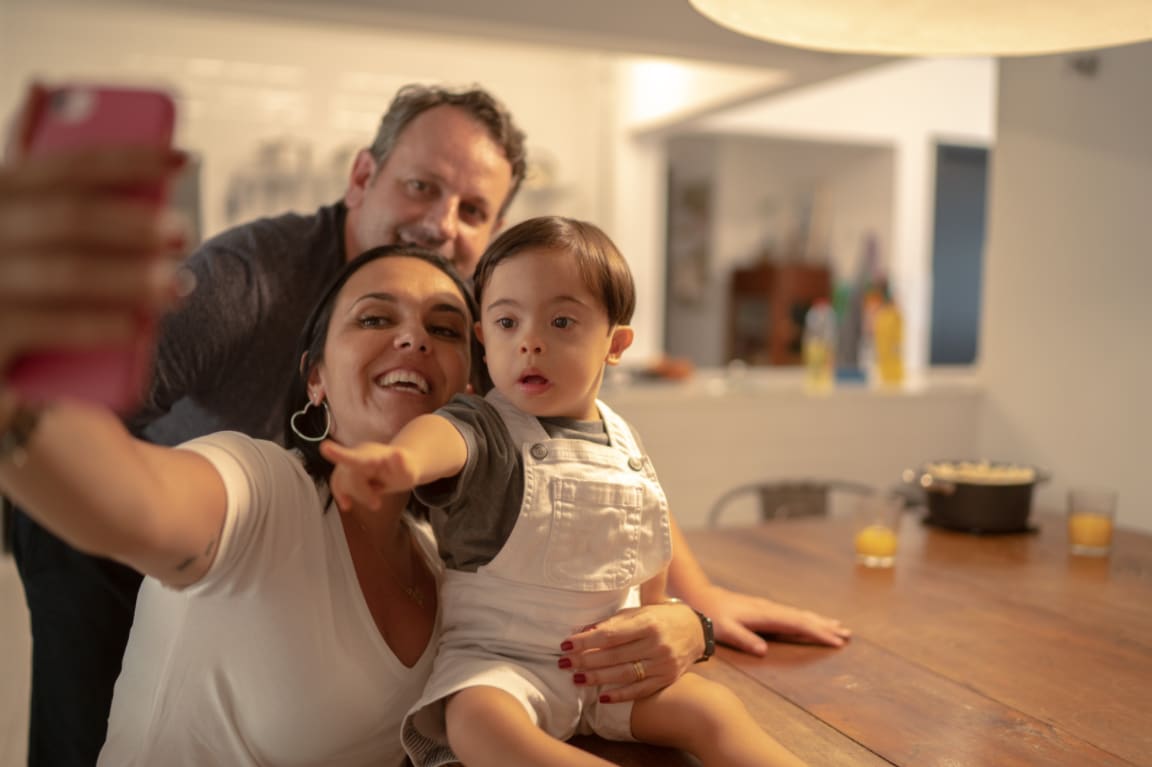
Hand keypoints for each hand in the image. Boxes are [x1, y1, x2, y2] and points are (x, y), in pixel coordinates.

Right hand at [0, 128, 187, 370]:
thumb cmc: (8, 274)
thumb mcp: (16, 217)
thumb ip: (38, 175)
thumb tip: (53, 96)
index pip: (68, 166)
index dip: (129, 159)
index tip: (183, 158)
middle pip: (71, 218)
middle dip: (135, 224)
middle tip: (183, 233)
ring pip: (67, 272)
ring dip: (130, 278)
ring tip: (176, 287)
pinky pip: (48, 326)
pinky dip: (97, 325)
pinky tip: (137, 327)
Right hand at [320, 440, 419, 511]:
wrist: (401, 467)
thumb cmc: (405, 470)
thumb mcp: (409, 471)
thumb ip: (403, 465)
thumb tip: (398, 453)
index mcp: (372, 455)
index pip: (354, 457)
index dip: (338, 454)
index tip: (324, 448)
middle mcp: (357, 454)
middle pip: (348, 477)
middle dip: (361, 493)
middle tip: (377, 504)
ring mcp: (350, 462)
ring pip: (342, 481)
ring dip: (356, 494)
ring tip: (375, 501)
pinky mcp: (346, 470)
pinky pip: (337, 483)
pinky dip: (341, 494)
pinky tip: (347, 505)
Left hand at [558, 601, 701, 702]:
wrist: (695, 630)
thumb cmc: (660, 617)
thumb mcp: (639, 612)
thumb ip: (613, 622)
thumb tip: (583, 632)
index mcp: (648, 622)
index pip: (610, 634)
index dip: (586, 641)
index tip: (566, 645)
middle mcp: (657, 644)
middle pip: (614, 656)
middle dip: (586, 660)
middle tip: (564, 663)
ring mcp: (663, 663)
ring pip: (624, 674)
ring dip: (598, 678)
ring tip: (576, 678)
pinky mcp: (667, 679)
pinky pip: (640, 690)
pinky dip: (620, 695)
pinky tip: (602, 697)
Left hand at [690, 585, 850, 653]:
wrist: (701, 597)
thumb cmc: (711, 616)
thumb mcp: (723, 629)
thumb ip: (743, 639)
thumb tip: (763, 651)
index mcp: (764, 614)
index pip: (797, 624)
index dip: (817, 632)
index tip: (836, 640)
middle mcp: (770, 609)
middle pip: (803, 618)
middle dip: (825, 626)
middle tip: (847, 635)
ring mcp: (768, 608)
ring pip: (799, 615)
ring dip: (819, 621)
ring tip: (838, 627)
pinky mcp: (764, 609)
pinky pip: (791, 615)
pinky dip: (806, 619)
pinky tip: (811, 621)